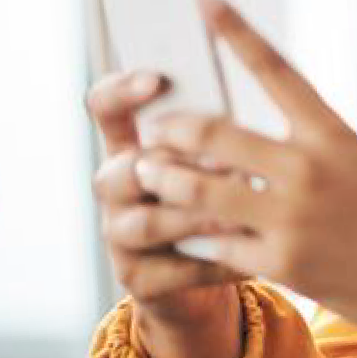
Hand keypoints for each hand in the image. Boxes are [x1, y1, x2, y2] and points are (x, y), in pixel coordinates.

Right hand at [85, 71, 244, 325]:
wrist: (218, 268)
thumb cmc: (225, 197)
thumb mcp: (224, 157)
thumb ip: (222, 132)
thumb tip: (248, 107)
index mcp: (132, 143)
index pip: (105, 105)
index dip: (122, 90)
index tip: (158, 79)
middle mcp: (116, 185)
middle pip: (125, 167)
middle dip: (176, 166)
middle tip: (225, 164)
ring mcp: (119, 233)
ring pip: (149, 221)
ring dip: (198, 217)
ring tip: (243, 216)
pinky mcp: (136, 278)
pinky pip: (172, 268)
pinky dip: (215, 262)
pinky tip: (252, 259)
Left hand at [132, 0, 356, 340]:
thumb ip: (308, 150)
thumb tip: (241, 149)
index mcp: (332, 133)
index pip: (275, 68)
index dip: (235, 29)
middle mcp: (309, 168)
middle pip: (214, 132)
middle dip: (169, 131)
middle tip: (151, 133)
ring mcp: (293, 217)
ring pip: (199, 189)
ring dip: (164, 181)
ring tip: (148, 177)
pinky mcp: (282, 264)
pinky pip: (215, 245)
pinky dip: (192, 236)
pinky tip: (179, 234)